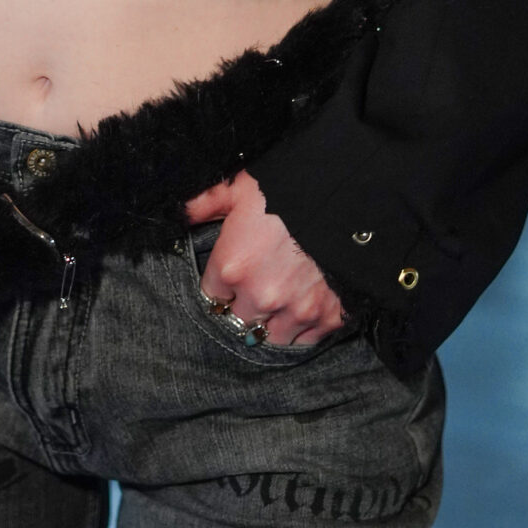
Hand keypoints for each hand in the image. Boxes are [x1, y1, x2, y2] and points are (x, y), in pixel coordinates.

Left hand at [184, 167, 343, 347]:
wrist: (347, 194)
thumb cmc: (289, 188)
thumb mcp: (239, 187)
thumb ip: (205, 203)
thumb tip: (181, 212)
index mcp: (232, 267)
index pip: (212, 296)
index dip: (222, 285)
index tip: (232, 277)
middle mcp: (260, 297)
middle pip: (239, 322)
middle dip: (245, 307)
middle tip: (258, 288)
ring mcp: (296, 311)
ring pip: (272, 337)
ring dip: (273, 324)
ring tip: (280, 304)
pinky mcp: (328, 317)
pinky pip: (307, 340)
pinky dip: (305, 329)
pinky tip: (304, 309)